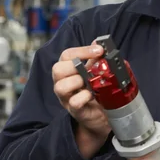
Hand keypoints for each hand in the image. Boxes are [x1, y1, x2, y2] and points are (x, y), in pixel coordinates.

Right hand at [52, 43, 110, 157]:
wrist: (102, 117)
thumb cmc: (97, 92)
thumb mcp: (97, 73)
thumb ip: (96, 59)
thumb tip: (97, 43)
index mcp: (69, 71)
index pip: (67, 55)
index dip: (82, 50)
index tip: (99, 50)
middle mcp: (64, 83)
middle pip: (57, 69)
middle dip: (75, 65)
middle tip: (90, 68)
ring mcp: (67, 98)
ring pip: (60, 86)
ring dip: (77, 81)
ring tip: (90, 83)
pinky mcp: (75, 111)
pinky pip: (73, 102)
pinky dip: (83, 97)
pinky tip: (92, 95)